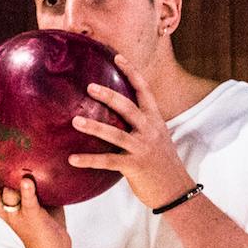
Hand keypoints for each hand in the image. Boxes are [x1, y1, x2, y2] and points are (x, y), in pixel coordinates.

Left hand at [68, 53, 196, 210]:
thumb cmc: (161, 163)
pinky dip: (89, 160)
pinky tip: (72, 159)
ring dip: (94, 127)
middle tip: (89, 87)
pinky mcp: (135, 167)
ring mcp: (143, 149)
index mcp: (155, 120)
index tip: (117, 57)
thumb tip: (117, 112)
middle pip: (128, 108)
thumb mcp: (156, 138)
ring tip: (75, 121)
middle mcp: (150, 131)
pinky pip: (108, 161)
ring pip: (116, 134)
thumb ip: (141, 124)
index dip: (132, 72)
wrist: (175, 190)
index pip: (144, 90)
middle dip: (109, 96)